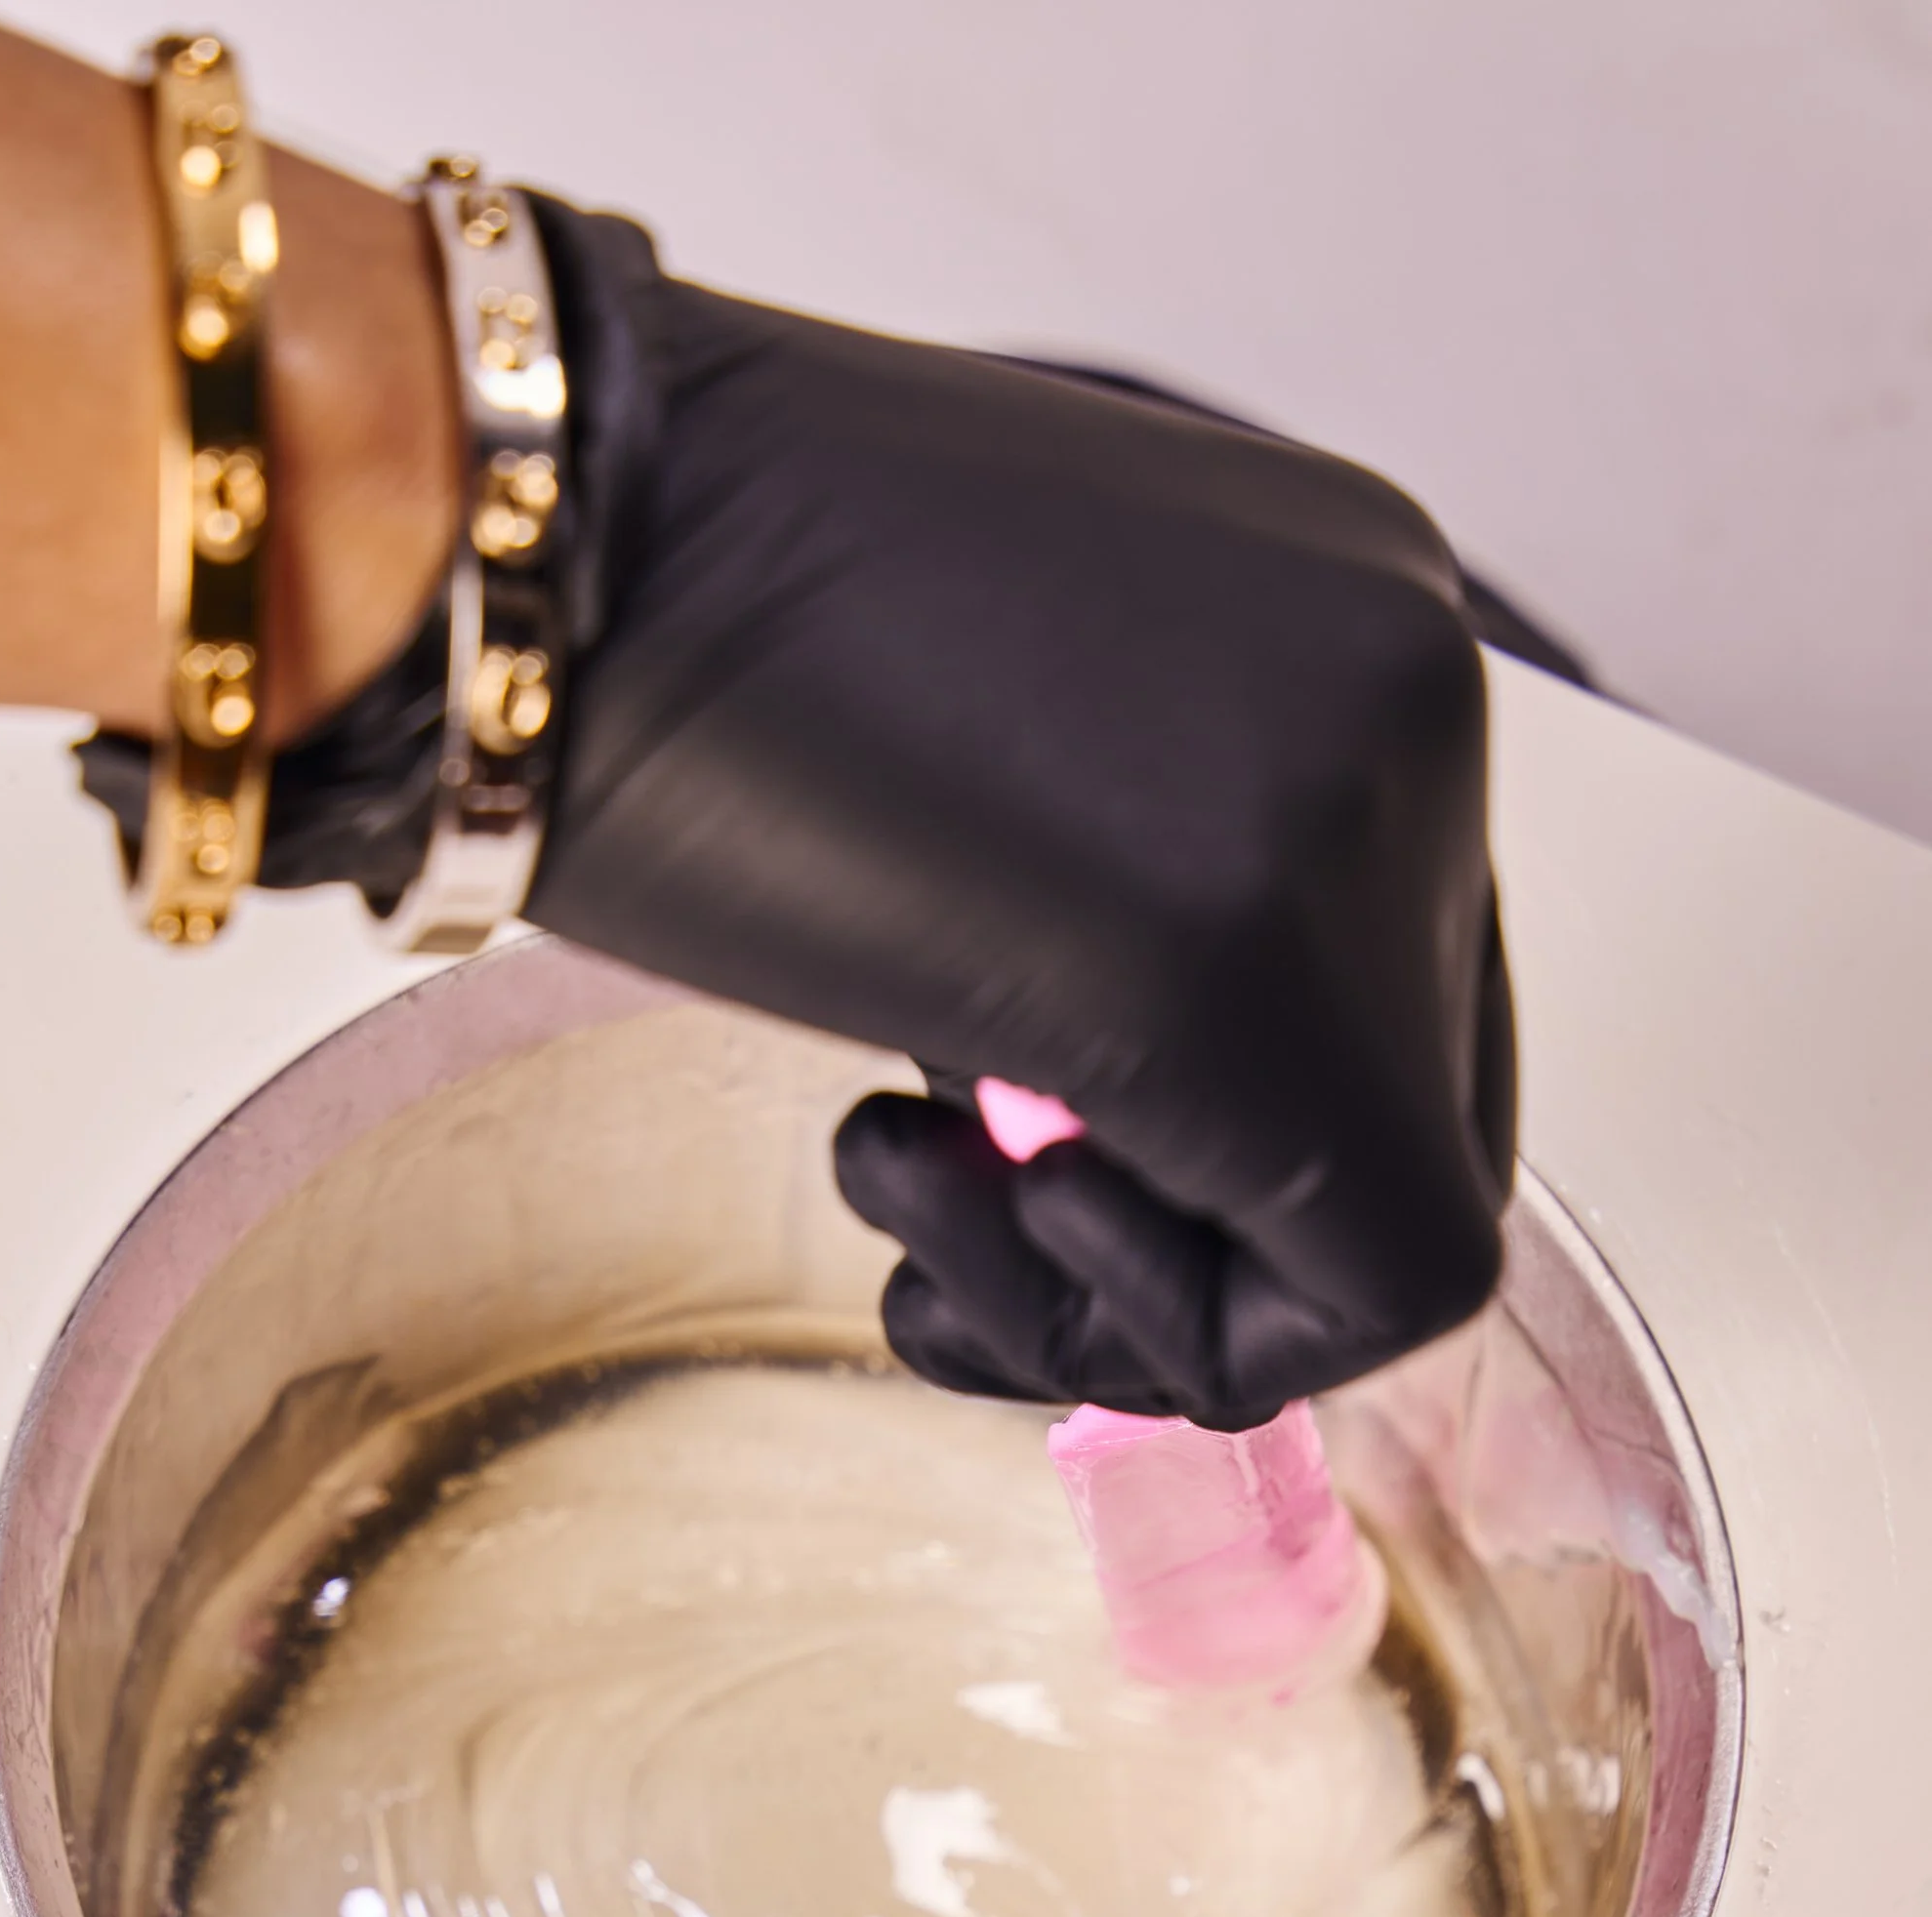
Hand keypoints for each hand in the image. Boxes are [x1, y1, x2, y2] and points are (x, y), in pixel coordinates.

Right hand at [517, 206, 1513, 1428]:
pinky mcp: (1267, 1000)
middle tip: (950, 1192)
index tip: (1002, 1132)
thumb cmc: (662, 616)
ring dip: (1124, 1289)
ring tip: (904, 1174)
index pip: (1392, 955)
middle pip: (1413, 1092)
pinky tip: (939, 1218)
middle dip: (1189, 1220)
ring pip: (1391, 1211)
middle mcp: (1410, 696)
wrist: (523, 560)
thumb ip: (1120, 871)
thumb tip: (1149, 1101)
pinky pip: (1374, 1291)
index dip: (1210, 1115)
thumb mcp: (979, 731)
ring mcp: (1364, 840)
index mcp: (1341, 602)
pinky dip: (1168, 1337)